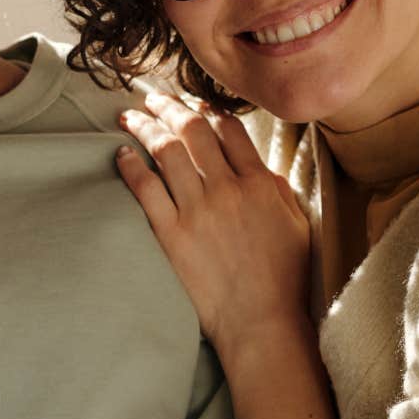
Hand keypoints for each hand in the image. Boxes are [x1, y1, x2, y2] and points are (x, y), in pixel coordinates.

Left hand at [115, 91, 309, 351]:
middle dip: (170, 105)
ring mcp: (198, 211)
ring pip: (166, 150)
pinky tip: (122, 152)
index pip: (230, 130)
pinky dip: (131, 165)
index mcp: (261, 184)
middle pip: (193, 131)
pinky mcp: (172, 234)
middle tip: (153, 97)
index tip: (194, 106)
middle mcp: (228, 189)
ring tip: (130, 115)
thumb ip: (277, 188)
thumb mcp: (296, 224)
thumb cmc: (283, 278)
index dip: (208, 111)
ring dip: (145, 125)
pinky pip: (145, 188)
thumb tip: (258, 164)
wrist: (260, 321)